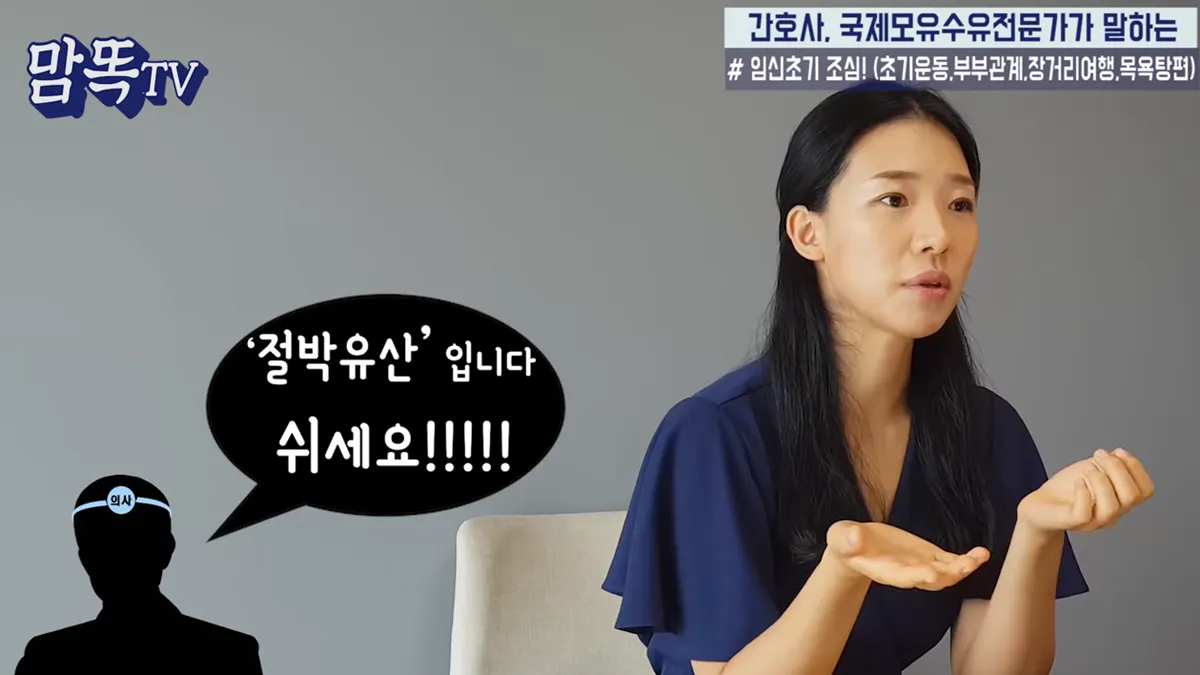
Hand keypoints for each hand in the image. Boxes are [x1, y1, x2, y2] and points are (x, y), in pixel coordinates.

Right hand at [824, 520, 989, 590]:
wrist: (856, 547)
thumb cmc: (845, 542)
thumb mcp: (839, 537)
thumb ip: (846, 538)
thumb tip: (854, 537)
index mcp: (884, 570)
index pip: (901, 576)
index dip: (915, 576)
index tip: (929, 575)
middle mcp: (906, 573)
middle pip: (930, 580)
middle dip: (948, 575)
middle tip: (964, 566)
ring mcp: (921, 566)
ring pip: (946, 574)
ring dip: (963, 568)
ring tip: (978, 558)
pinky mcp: (930, 557)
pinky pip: (951, 562)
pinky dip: (967, 560)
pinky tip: (982, 553)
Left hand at [1018, 448, 1154, 532]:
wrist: (1039, 504)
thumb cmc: (1067, 488)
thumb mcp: (1093, 468)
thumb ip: (1110, 464)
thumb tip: (1122, 455)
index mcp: (1121, 501)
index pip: (1145, 491)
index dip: (1136, 468)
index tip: (1117, 452)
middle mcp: (1112, 515)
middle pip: (1132, 496)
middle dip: (1117, 468)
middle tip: (1098, 455)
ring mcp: (1093, 522)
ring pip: (1112, 506)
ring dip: (1100, 479)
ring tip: (1086, 469)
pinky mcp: (1073, 522)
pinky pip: (1085, 513)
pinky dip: (1083, 492)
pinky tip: (1078, 481)